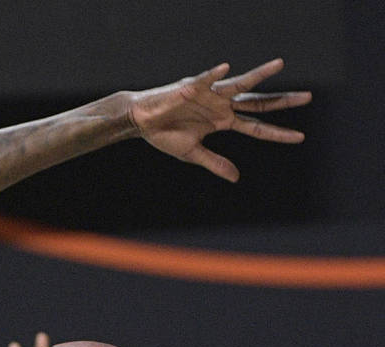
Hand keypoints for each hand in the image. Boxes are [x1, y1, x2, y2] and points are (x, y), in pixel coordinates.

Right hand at [129, 58, 311, 181]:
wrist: (141, 121)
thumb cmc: (164, 135)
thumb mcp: (192, 153)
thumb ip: (215, 163)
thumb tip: (237, 178)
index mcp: (222, 121)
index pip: (256, 127)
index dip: (277, 133)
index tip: (300, 137)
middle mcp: (222, 105)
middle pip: (258, 103)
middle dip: (282, 101)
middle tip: (308, 98)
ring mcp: (210, 94)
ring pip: (240, 85)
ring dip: (259, 75)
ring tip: (279, 64)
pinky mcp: (192, 87)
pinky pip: (207, 80)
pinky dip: (215, 75)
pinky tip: (225, 69)